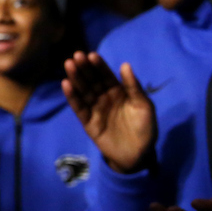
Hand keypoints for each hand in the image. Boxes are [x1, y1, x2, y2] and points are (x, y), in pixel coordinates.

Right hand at [62, 52, 156, 172]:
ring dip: (76, 78)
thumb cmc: (145, 129)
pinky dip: (72, 97)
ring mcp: (95, 109)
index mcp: (118, 92)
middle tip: (77, 56)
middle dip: (84, 68)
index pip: (106, 76)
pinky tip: (66, 85)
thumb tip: (125, 65)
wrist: (139, 155)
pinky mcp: (88, 122)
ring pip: (83, 91)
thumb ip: (134, 87)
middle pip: (92, 80)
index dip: (99, 66)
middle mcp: (104, 98)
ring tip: (69, 65)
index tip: (91, 55)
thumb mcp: (144, 106)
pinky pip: (79, 108)